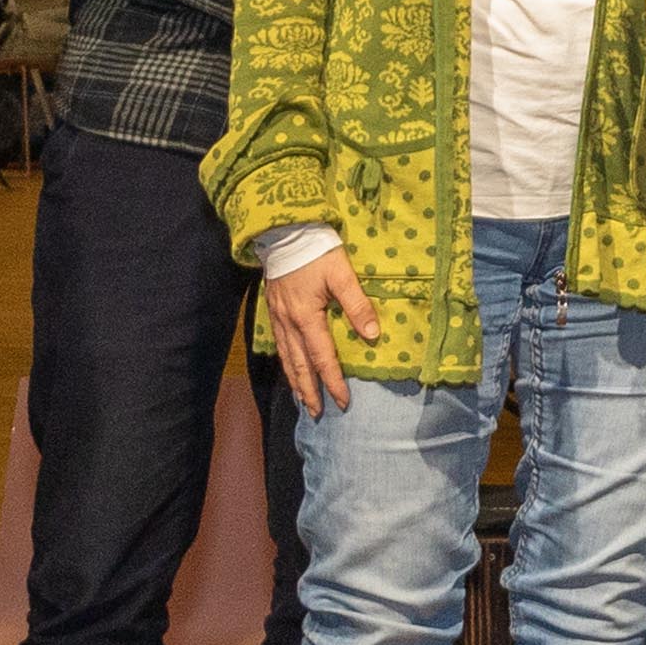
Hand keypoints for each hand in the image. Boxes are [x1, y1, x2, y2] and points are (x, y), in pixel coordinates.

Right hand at [263, 243, 379, 409]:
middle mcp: (289, 323)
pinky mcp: (273, 309)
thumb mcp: (342, 274)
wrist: (283, 231)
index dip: (333, 382)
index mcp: (307, 317)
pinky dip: (285, 362)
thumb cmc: (316, 250)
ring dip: (295, 381)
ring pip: (286, 357)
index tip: (343, 402)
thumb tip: (372, 335)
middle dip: (310, 391)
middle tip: (317, 413)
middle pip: (300, 365)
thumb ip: (357, 305)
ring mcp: (278, 317)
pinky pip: (279, 345)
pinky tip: (290, 368)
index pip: (323, 358)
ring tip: (302, 399)